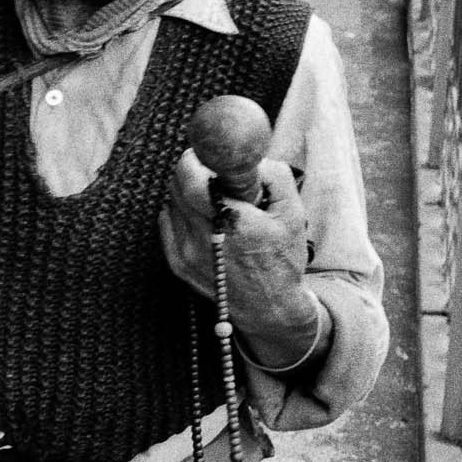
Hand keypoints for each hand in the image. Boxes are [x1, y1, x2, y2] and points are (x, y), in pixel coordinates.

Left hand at [160, 150, 319, 348]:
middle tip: (211, 173)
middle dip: (192, 172)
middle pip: (176, 186)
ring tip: (214, 203)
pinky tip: (204, 221)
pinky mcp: (176, 263)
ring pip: (171, 203)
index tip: (204, 154)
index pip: (190, 178)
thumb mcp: (293, 213)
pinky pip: (167, 222)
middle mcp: (202, 239)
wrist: (270, 307)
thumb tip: (248, 156)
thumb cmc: (283, 258)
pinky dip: (181, 214)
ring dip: (187, 194)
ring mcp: (185, 253)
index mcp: (231, 223)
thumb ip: (273, 175)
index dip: (193, 159)